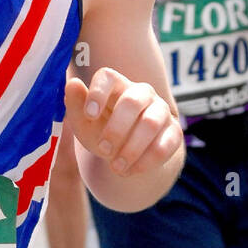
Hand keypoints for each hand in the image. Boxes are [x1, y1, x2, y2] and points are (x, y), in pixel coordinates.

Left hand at [65, 67, 182, 176]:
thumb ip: (75, 105)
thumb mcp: (84, 124)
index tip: (89, 115)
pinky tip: (131, 170)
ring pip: (151, 123)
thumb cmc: (102, 132)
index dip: (98, 93)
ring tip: (116, 167)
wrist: (129, 153)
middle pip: (132, 101)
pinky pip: (166, 144)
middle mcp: (141, 93)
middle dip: (116, 129)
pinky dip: (147, 161)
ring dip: (131, 149)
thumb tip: (72, 84)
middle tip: (103, 149)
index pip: (108, 77)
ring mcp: (160, 110)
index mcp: (116, 86)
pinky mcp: (174, 131)